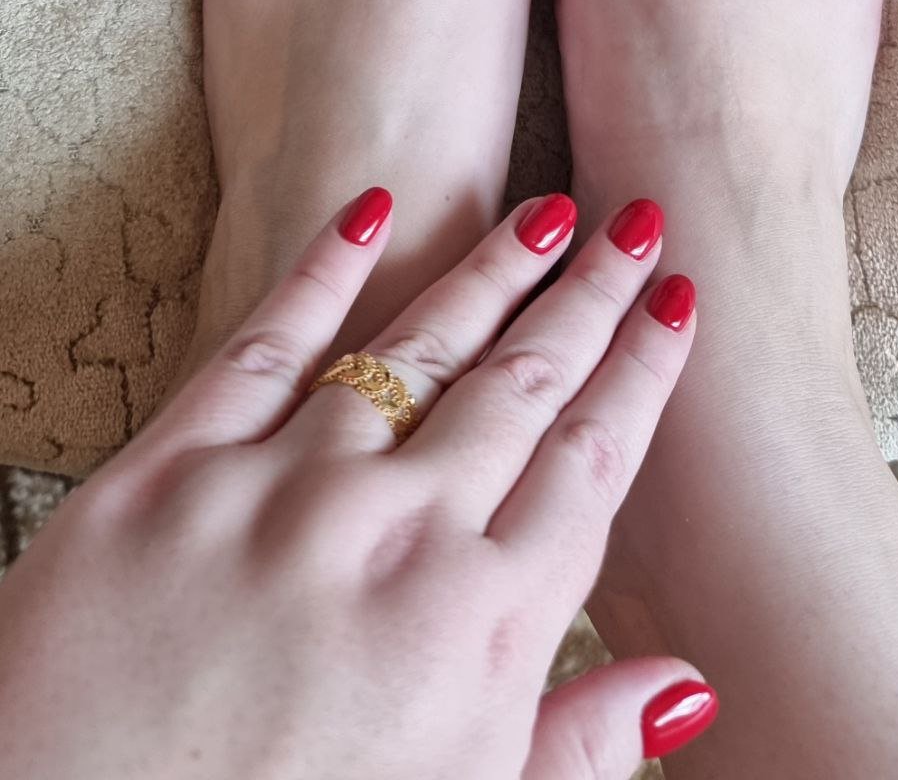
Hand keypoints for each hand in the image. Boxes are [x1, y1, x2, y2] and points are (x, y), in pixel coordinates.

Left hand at [0, 190, 716, 777]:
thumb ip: (581, 747)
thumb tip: (686, 685)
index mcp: (479, 628)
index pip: (592, 460)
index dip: (644, 372)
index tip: (678, 304)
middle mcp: (396, 537)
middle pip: (523, 384)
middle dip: (591, 298)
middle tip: (635, 227)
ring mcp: (281, 493)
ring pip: (416, 346)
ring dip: (492, 271)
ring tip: (547, 212)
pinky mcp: (170, 475)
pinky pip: (265, 344)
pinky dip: (324, 269)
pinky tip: (375, 211)